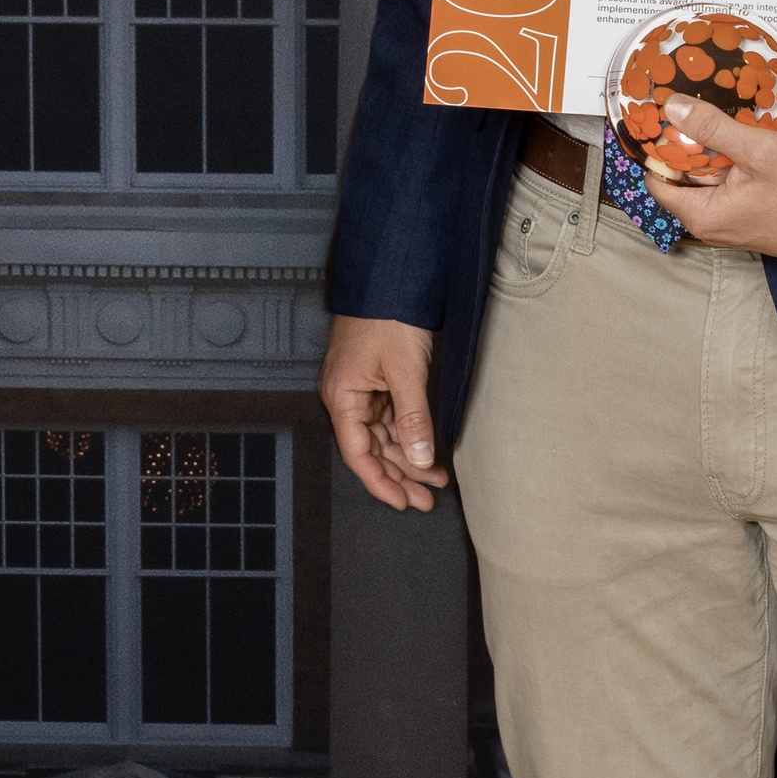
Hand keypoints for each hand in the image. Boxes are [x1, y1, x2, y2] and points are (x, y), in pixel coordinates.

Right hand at [318, 314, 447, 509]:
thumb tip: (420, 459)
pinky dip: (409, 434)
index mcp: (342, 396)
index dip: (380, 482)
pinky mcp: (376, 379)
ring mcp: (361, 388)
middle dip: (400, 475)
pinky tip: (427, 449)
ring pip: (383, 436)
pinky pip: (390, 417)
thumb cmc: (387, 315)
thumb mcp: (405, 370)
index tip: (402, 502)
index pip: (358, 454)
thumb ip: (413, 419)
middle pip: (371, 449)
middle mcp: (346, 396)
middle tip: (427, 498)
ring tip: (435, 479)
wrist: (391, 275)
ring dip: (408, 457)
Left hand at [650, 97, 776, 262]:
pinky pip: (732, 188)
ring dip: (716, 152)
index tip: (660, 115)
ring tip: (728, 118)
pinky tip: (750, 142)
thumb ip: (712, 128)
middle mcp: (715, 227)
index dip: (656, 146)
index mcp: (705, 215)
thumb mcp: (759, 149)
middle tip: (698, 105)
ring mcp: (736, 225)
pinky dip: (735, 165)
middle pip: (683, 178)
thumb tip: (673, 109)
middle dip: (689, 143)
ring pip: (710, 180)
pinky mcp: (755, 220)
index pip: (656, 179)